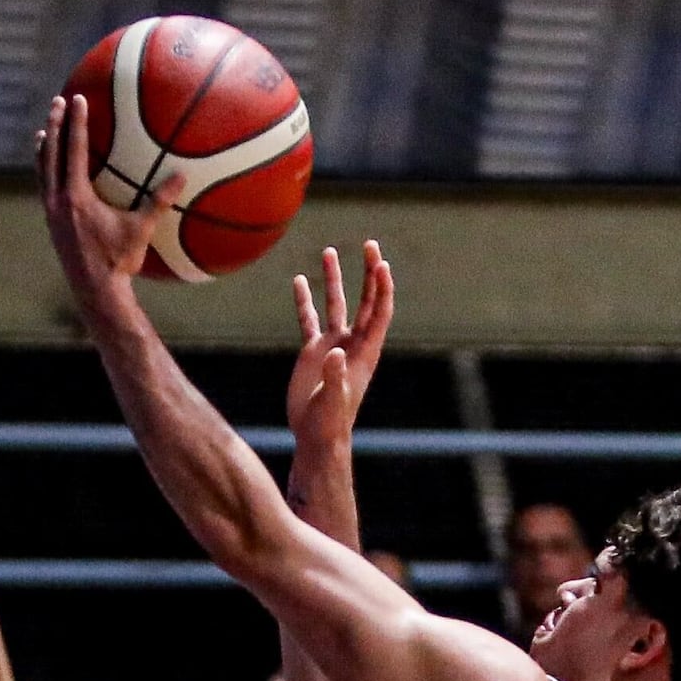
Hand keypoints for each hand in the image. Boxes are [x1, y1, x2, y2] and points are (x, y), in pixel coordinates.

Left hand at [38, 93, 181, 307]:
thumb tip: (182, 176)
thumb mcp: (141, 230)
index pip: (75, 149)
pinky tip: (51, 172)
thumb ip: (159, 202)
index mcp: (77, 196)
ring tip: (44, 132)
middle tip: (58, 102)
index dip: (77, 122)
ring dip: (44, 148)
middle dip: (55, 125)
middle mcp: (58, 200)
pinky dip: (46, 173)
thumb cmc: (120, 262)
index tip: (77, 98)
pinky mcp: (51, 225)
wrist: (96, 292)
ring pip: (42, 171)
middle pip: (51, 152)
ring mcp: (50, 213)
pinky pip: (45, 189)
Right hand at [287, 243, 395, 454]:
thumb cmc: (329, 423)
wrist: (315, 435)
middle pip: (365, 301)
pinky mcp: (314, 352)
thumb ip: (335, 377)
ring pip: (336, 304)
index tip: (379, 263)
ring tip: (330, 251)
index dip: (382, 288)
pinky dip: (304, 300)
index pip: (379, 313)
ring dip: (334, 278)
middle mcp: (352, 344)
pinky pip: (309, 319)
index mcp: (365, 353)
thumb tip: (335, 354)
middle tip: (370, 244)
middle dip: (368, 273)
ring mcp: (333, 345)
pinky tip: (298, 280)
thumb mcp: (333, 400)